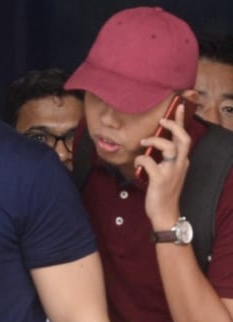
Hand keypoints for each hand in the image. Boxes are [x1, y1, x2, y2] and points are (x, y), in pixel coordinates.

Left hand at [137, 102, 191, 228]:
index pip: (185, 137)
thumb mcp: (168, 174)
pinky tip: (137, 164)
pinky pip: (149, 162)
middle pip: (183, 138)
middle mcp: (180, 164)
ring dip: (154, 141)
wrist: (165, 213)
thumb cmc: (163, 193)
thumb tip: (152, 146)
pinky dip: (140, 159)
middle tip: (162, 121)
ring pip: (169, 147)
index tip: (177, 108)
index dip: (181, 122)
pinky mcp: (160, 179)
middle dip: (173, 126)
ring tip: (143, 143)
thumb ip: (165, 160)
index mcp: (182, 162)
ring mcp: (171, 172)